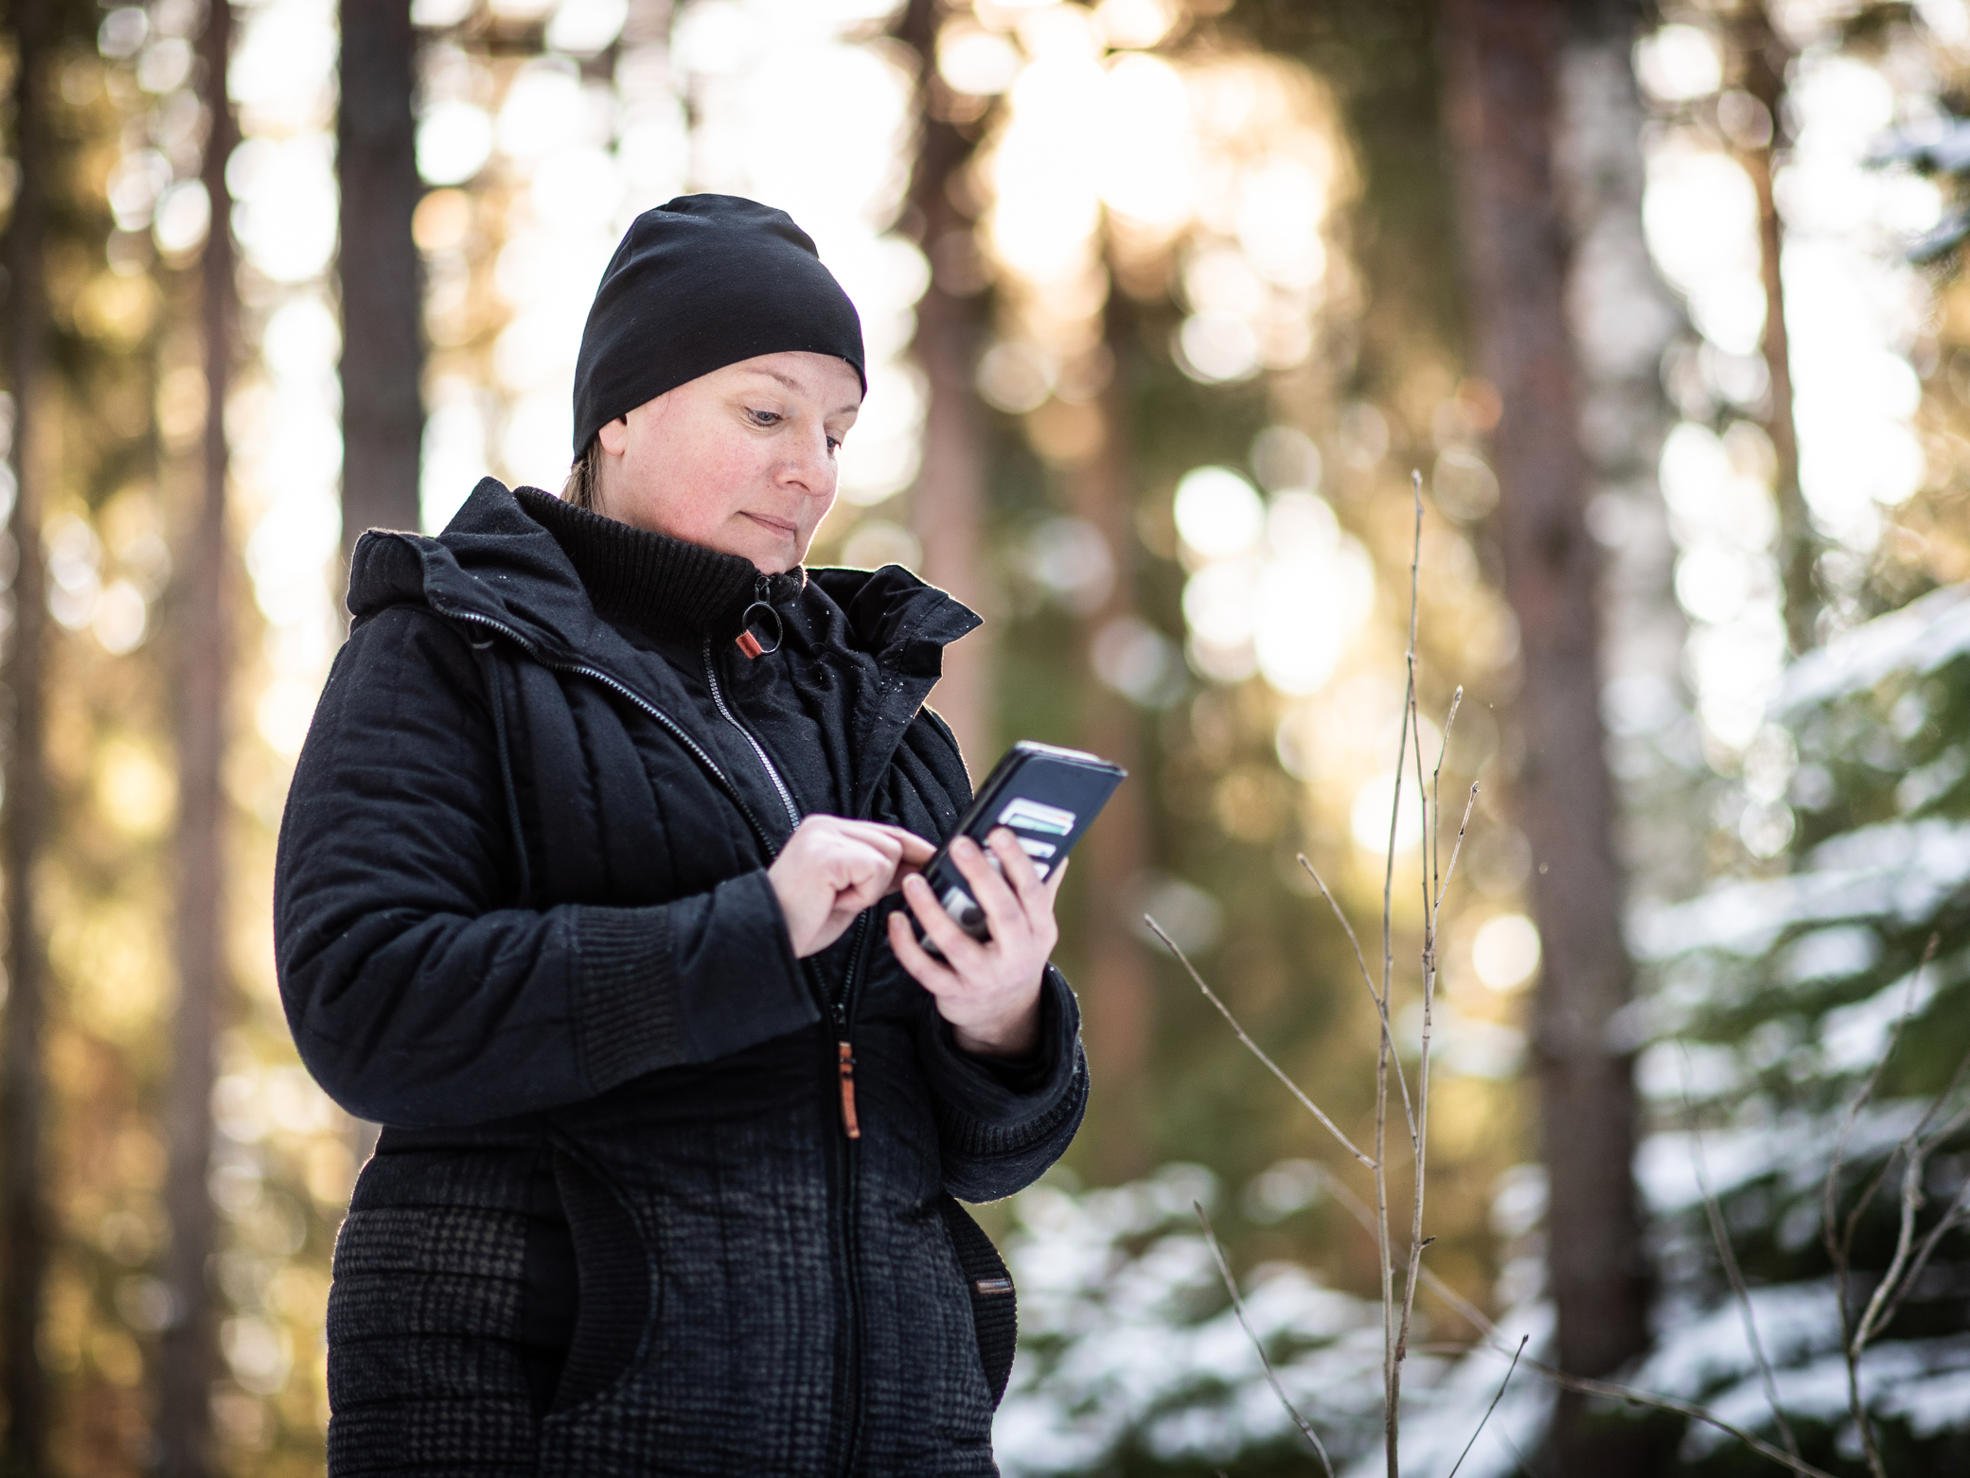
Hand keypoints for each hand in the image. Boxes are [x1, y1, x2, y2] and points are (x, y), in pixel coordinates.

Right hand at [769, 816, 934, 957]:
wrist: (767, 939)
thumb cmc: (803, 922)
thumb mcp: (848, 892)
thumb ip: (875, 873)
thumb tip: (917, 868)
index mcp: (827, 830)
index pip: (885, 832)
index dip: (913, 849)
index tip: (934, 863)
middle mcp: (824, 826)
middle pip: (892, 841)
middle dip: (889, 876)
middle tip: (852, 899)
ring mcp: (824, 836)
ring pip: (887, 856)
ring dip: (870, 888)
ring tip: (836, 899)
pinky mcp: (827, 852)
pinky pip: (873, 869)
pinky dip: (862, 894)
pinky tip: (834, 900)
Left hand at [887, 828, 1068, 1057]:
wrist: (1003, 1011)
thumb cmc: (1015, 949)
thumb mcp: (1035, 924)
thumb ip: (1040, 886)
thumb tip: (1054, 847)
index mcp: (1039, 930)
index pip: (1034, 892)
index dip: (1018, 862)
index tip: (999, 831)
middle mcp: (1016, 955)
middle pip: (1002, 915)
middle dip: (981, 877)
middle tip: (959, 844)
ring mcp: (984, 976)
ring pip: (956, 944)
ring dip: (932, 910)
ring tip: (914, 880)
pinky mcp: (954, 993)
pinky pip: (926, 970)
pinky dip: (907, 946)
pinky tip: (896, 919)